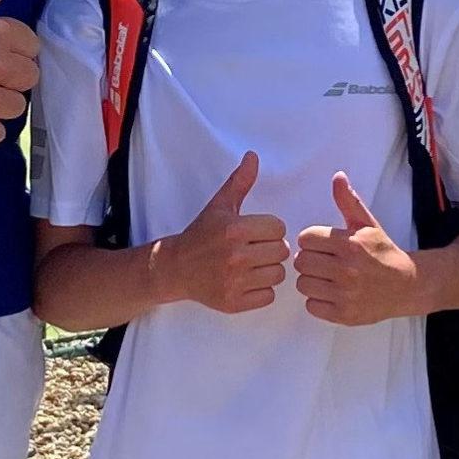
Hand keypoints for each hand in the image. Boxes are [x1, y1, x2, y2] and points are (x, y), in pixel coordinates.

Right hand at [162, 152, 289, 312]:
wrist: (176, 268)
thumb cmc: (202, 234)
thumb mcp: (220, 206)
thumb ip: (240, 182)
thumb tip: (253, 156)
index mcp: (234, 229)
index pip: (279, 228)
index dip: (270, 229)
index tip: (255, 232)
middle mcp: (234, 256)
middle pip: (281, 252)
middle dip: (271, 249)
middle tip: (253, 249)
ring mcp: (234, 281)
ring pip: (278, 275)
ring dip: (268, 270)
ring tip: (251, 265)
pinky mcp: (234, 302)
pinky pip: (268, 296)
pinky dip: (261, 290)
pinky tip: (246, 281)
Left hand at [295, 174, 418, 323]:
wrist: (407, 285)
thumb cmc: (382, 252)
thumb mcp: (367, 224)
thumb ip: (348, 201)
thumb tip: (337, 176)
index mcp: (350, 244)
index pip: (305, 238)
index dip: (312, 240)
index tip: (323, 244)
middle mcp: (346, 270)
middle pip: (300, 261)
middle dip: (310, 259)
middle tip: (324, 261)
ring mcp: (345, 294)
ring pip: (303, 284)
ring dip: (312, 280)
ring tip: (327, 277)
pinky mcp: (344, 315)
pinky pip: (311, 305)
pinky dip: (318, 301)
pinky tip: (332, 293)